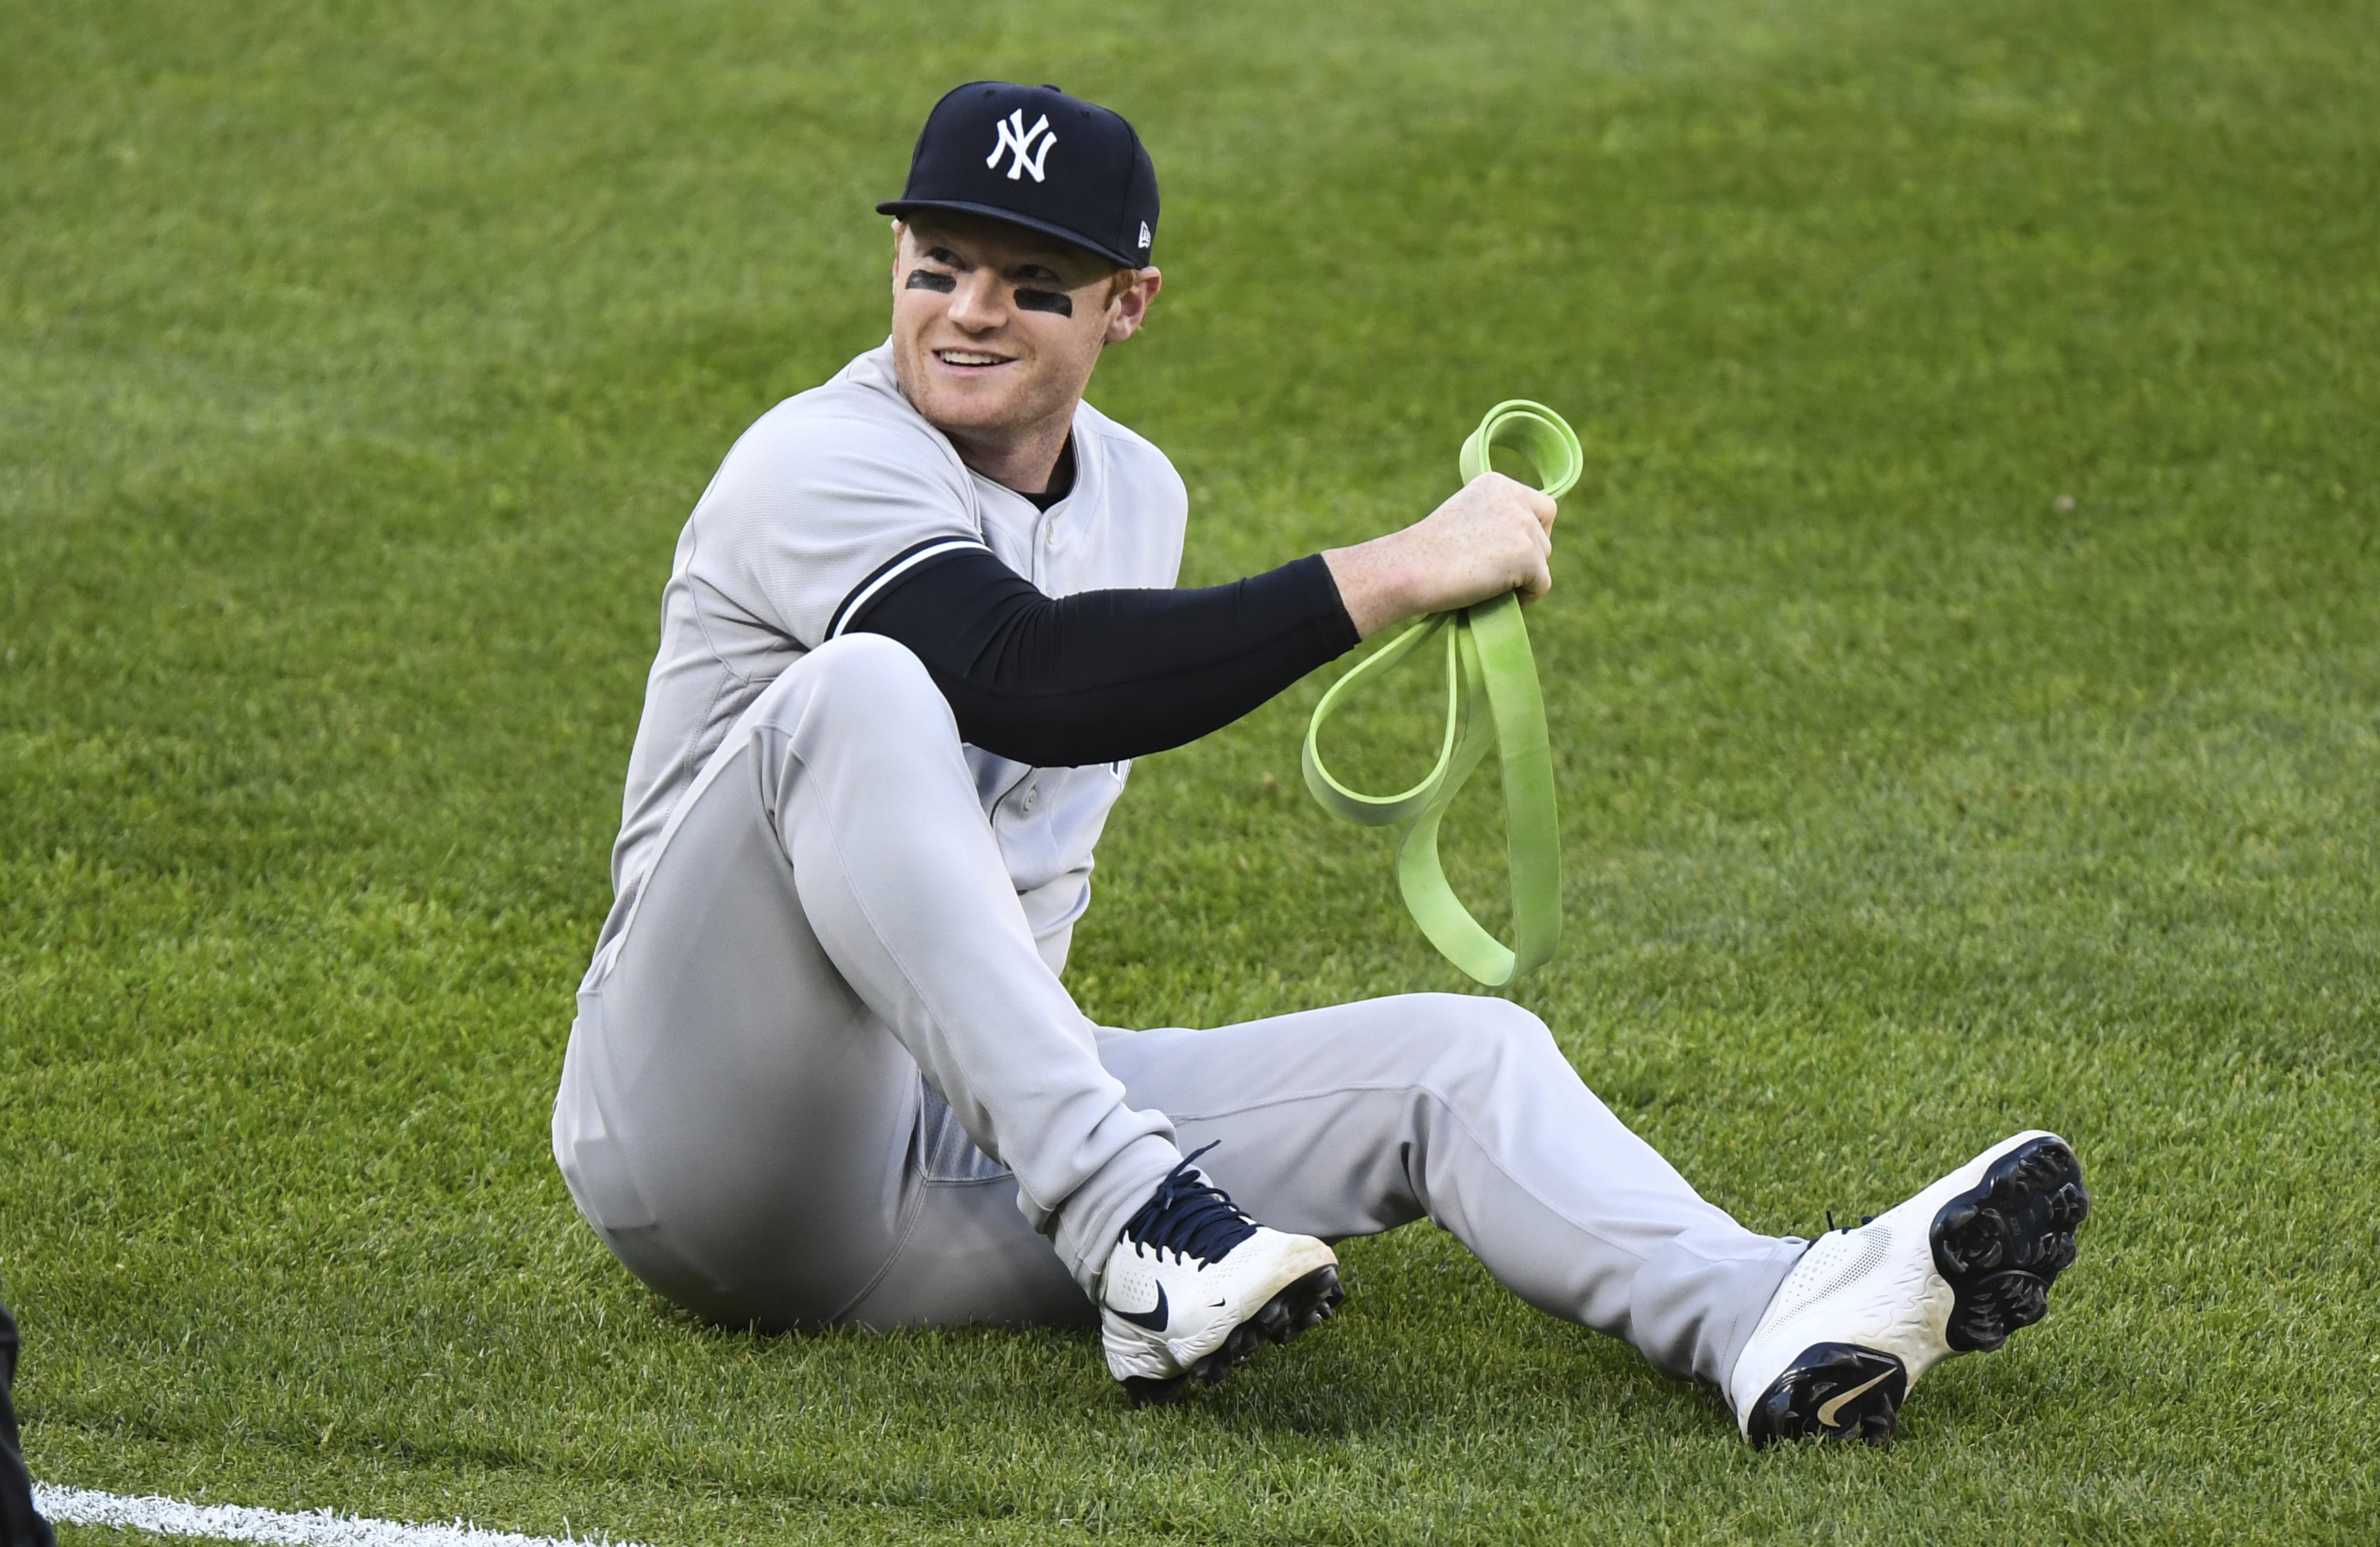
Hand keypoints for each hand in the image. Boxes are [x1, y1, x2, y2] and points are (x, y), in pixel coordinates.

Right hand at [1322, 473, 1557, 639]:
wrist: (1409, 568)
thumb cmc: (1427, 554)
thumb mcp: (1465, 519)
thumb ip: (1495, 520)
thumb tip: (1526, 546)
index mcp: (1498, 483)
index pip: (1541, 508)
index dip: (1530, 534)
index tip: (1504, 554)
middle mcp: (1514, 497)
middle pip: (1544, 535)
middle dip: (1527, 558)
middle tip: (1495, 574)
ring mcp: (1523, 525)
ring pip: (1543, 561)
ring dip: (1522, 579)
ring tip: (1486, 587)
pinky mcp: (1528, 555)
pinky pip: (1542, 585)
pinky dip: (1524, 599)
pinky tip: (1493, 598)